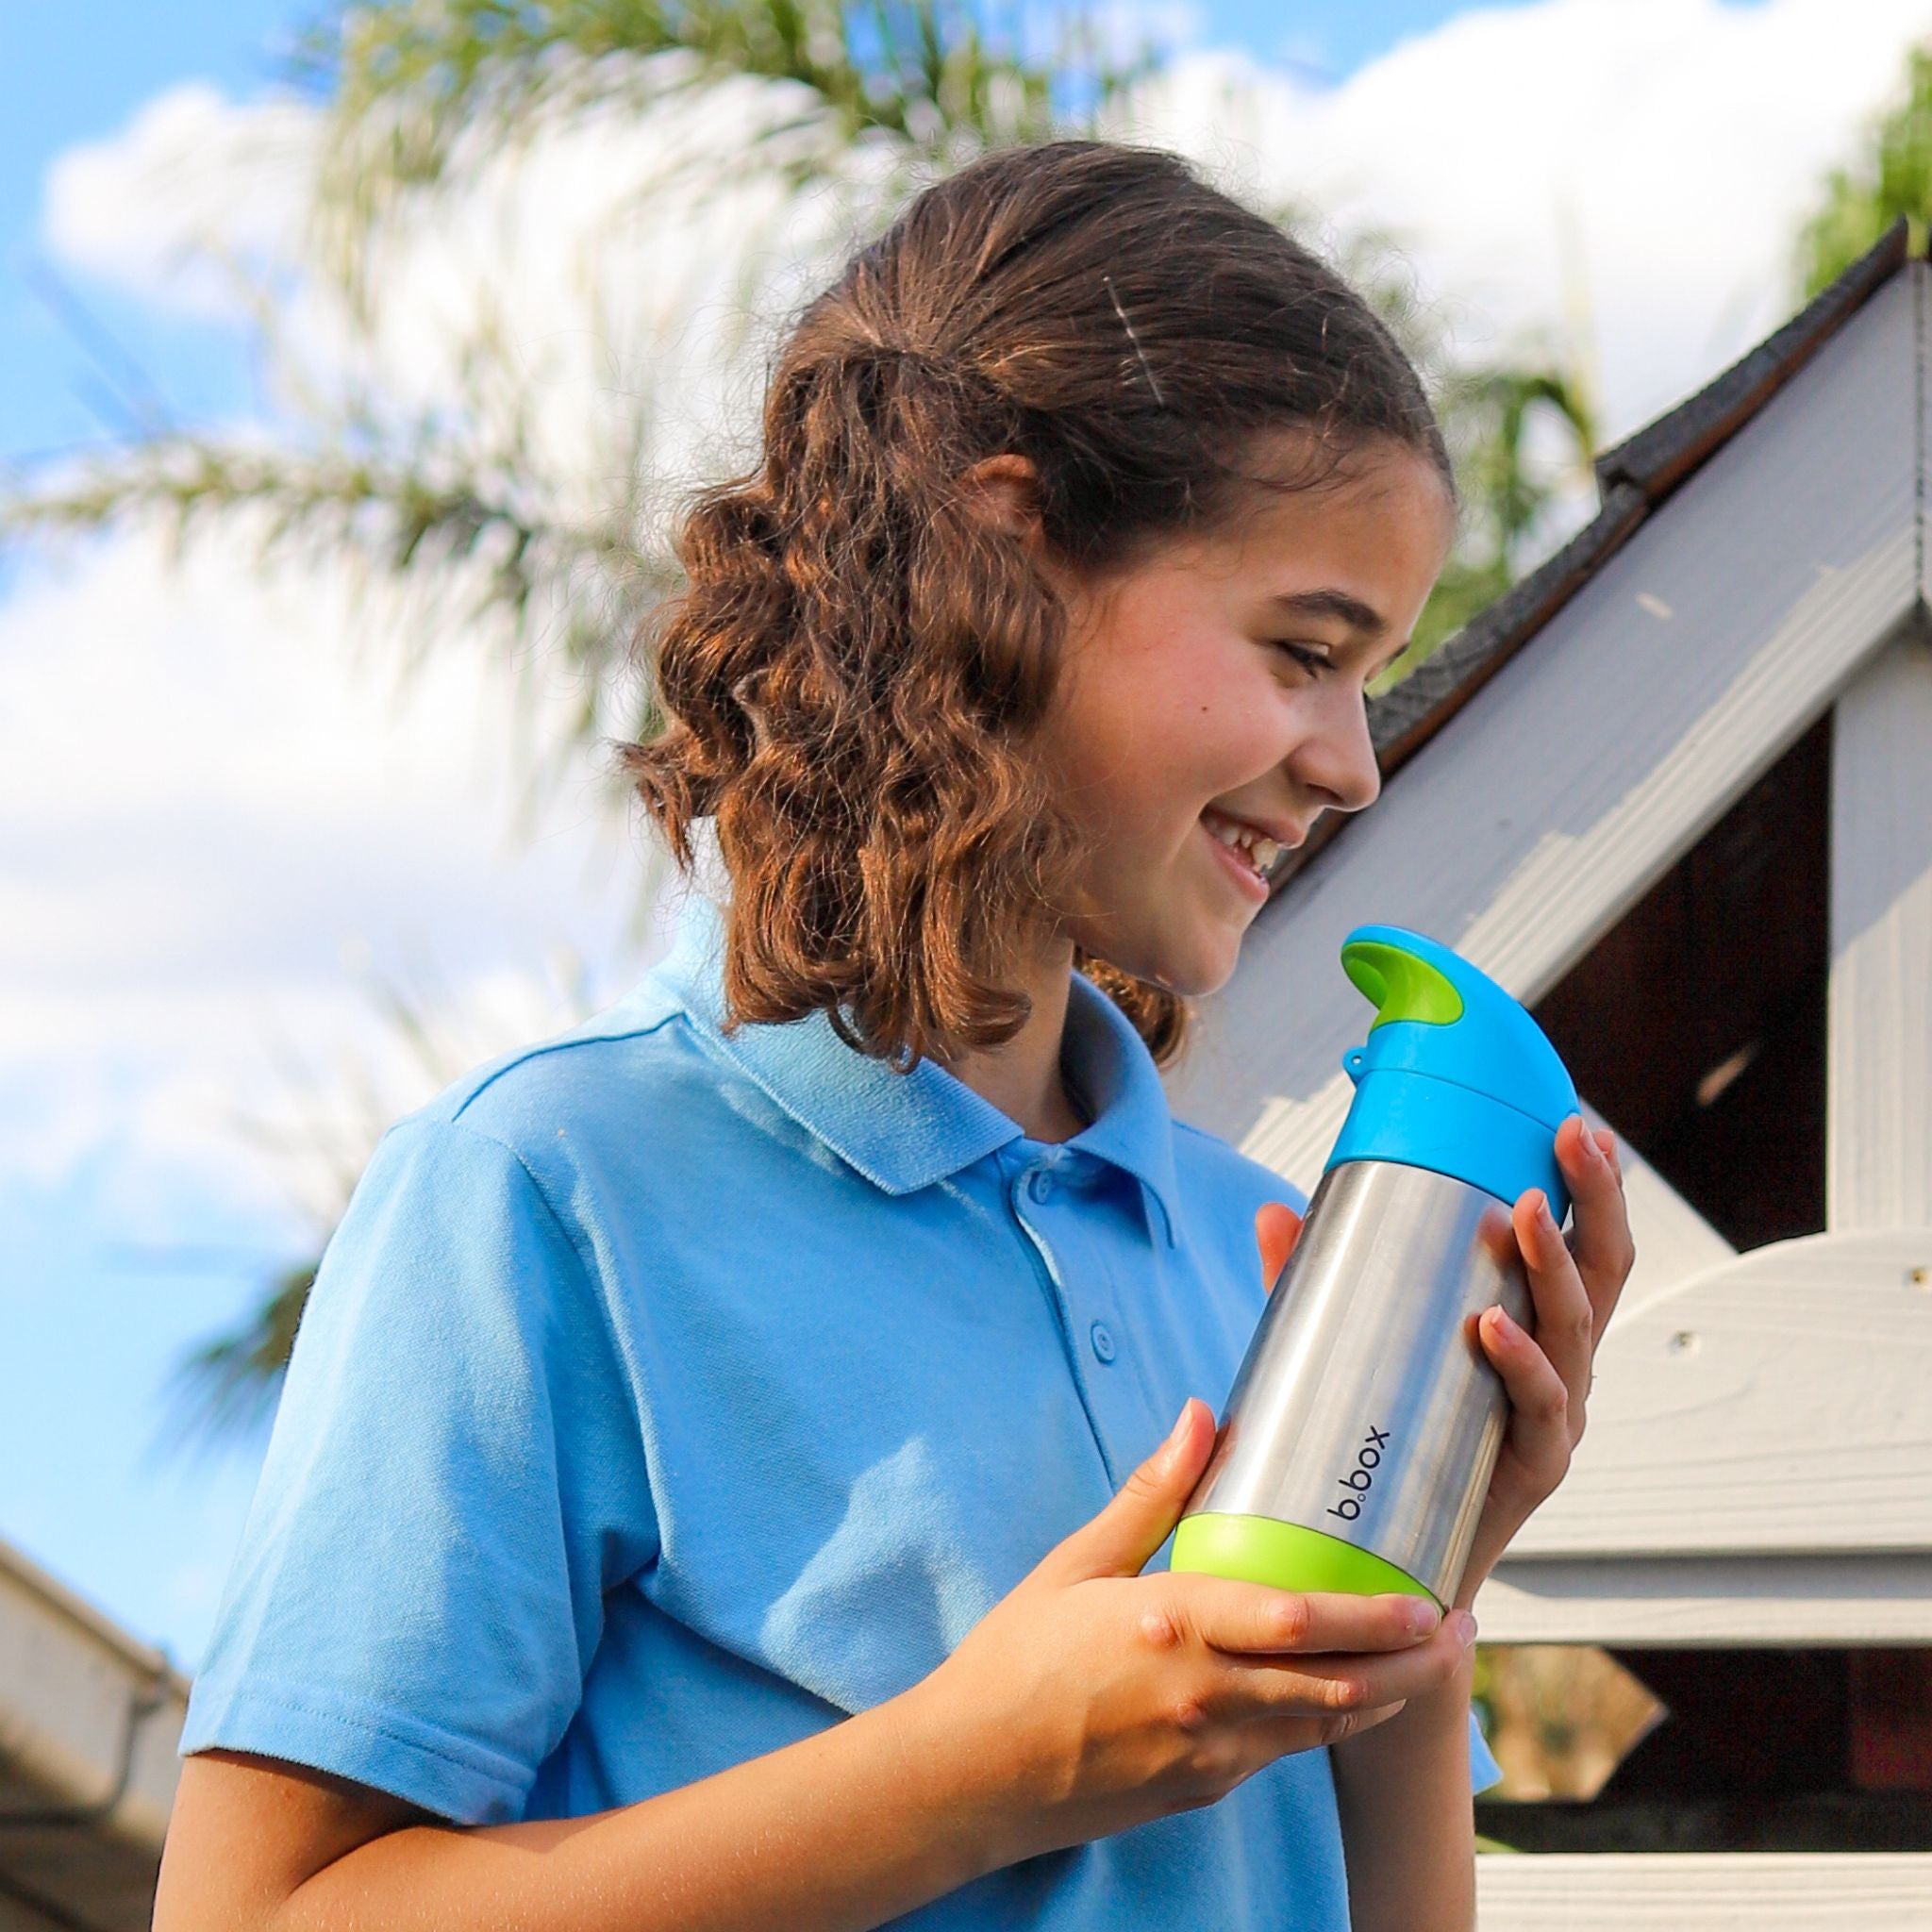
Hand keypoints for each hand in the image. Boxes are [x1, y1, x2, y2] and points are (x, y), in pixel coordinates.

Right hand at [907, 1400, 1477, 1868]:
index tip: (1429, 1598)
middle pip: (1336, 1684)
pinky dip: (1328, 1722)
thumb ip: (1150, 1493)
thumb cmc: (1014, 1661)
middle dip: (1411, 1662)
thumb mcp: (1076, 1563)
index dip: (1375, 1617)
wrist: (969, 1774)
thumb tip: (1201, 1417)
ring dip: (1386, 1698)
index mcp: (1171, 1626)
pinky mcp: (1201, 1789)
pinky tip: (1348, 1696)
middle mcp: (1202, 1697)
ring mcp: (1207, 1754)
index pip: (1298, 1623)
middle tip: (1460, 1629)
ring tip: (1431, 1664)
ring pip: (1323, 1726)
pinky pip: (1284, 1751)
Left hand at [1254, 1115, 1636, 1612]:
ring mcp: (1554, 1416)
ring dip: (1552, 1267)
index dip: (1590, 1187)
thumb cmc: (1384, 1443)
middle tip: (1577, 1138)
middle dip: (1595, 1200)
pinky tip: (1493, 1328)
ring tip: (1521, 1212)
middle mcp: (1561, 1364)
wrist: (1393, 1566)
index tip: (1579, 1123)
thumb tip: (1273, 1210)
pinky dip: (1521, 1365)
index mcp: (1537, 1326)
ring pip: (1575, 1330)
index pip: (1579, 1244)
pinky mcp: (1532, 1466)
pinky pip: (1539, 1409)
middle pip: (1602, 1271)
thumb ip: (1308, 1285)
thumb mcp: (1344, 1348)